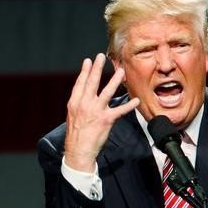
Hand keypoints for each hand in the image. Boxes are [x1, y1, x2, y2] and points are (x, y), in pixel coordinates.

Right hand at [64, 54, 139, 172]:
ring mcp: (95, 111)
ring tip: (121, 72)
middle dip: (96, 68)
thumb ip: (79, 104)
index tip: (88, 61)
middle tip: (101, 57)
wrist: (78, 151)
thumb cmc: (76, 135)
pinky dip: (129, 106)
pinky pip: (120, 110)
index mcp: (74, 103)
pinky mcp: (105, 120)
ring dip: (115, 81)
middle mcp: (84, 104)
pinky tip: (136, 100)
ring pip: (107, 92)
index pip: (80, 83)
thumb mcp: (72, 116)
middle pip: (92, 83)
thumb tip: (85, 95)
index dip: (84, 71)